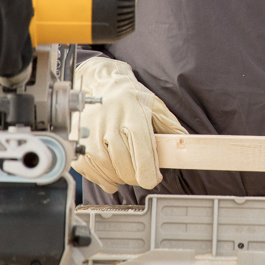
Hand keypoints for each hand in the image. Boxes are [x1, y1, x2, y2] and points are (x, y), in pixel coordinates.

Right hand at [73, 58, 186, 192]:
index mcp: (133, 115)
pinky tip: (111, 175)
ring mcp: (91, 133)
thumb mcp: (156, 106)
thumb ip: (171, 127)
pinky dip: (102, 178)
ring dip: (120, 178)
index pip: (141, 151)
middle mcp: (111, 124)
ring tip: (127, 172)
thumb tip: (185, 143)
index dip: (148, 172)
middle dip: (136, 176)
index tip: (153, 179)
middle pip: (125, 165)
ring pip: (107, 170)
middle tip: (142, 174)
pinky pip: (89, 170)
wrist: (102, 84)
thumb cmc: (131, 97)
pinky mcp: (79, 142)